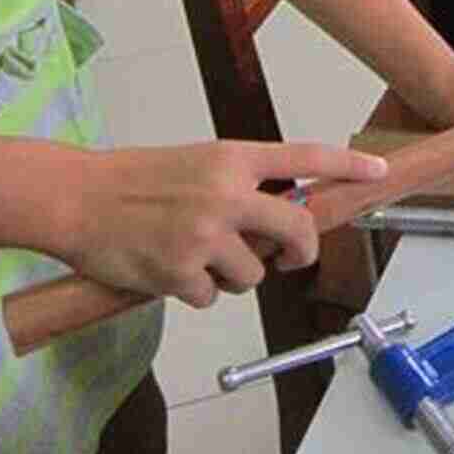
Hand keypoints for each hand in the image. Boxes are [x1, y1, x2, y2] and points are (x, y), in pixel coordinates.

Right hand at [63, 140, 387, 308]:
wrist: (77, 198)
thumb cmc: (134, 180)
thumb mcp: (196, 165)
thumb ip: (239, 184)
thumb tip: (279, 215)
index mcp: (231, 158)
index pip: (304, 156)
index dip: (346, 164)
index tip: (377, 171)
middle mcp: (225, 193)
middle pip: (296, 230)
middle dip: (299, 251)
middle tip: (287, 257)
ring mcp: (205, 234)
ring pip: (253, 274)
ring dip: (231, 276)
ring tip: (194, 257)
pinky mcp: (180, 272)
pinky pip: (210, 298)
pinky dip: (193, 293)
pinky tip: (167, 272)